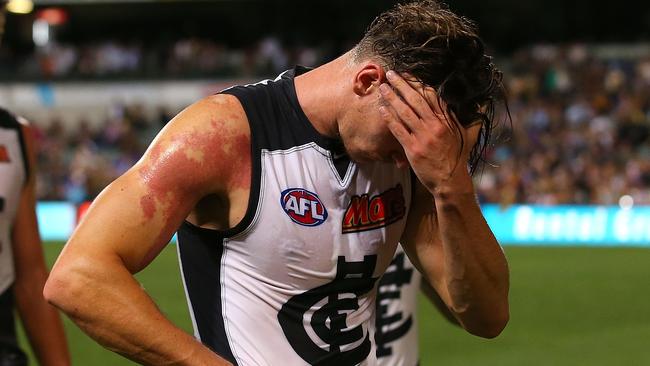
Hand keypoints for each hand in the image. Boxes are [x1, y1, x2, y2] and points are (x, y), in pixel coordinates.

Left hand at [379, 70, 478, 193]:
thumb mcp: (470, 135)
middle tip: (391, 74)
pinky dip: (389, 118)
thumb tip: (484, 102)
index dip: (418, 83)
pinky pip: (398, 130)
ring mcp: (423, 137)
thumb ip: (474, 118)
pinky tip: (382, 109)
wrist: (450, 181)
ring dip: (392, 98)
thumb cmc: (458, 158)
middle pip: (415, 100)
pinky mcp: (413, 149)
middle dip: (402, 85)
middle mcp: (435, 126)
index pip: (431, 96)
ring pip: (404, 112)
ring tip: (383, 88)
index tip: (408, 75)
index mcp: (447, 120)